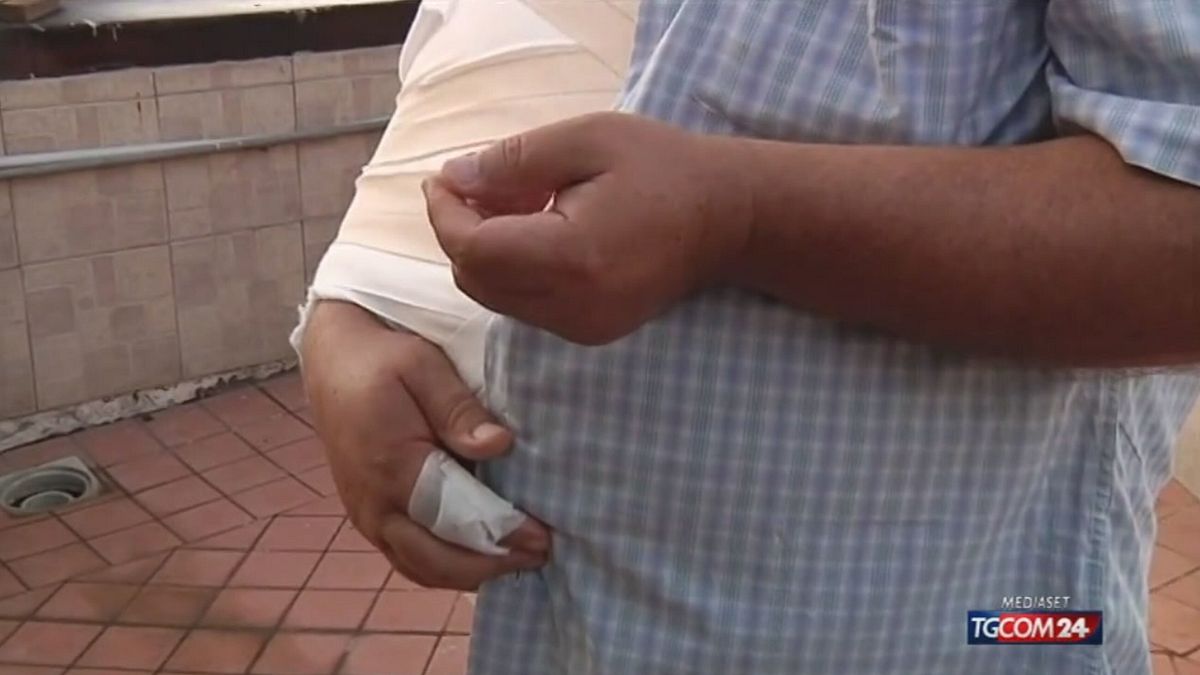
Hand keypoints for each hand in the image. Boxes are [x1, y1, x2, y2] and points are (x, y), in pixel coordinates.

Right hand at [300, 300, 548, 589]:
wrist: (333, 360)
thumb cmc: (382, 359)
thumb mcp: (423, 366)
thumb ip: (458, 408)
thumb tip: (498, 445)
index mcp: (392, 466)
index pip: (454, 517)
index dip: (501, 533)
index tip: (541, 537)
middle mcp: (374, 504)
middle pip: (437, 560)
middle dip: (491, 565)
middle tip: (539, 555)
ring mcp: (366, 516)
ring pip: (421, 569)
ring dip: (470, 574)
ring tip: (516, 559)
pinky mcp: (367, 518)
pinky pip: (407, 560)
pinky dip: (445, 569)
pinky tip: (478, 558)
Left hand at [423, 111, 751, 344]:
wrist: (728, 219)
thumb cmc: (662, 168)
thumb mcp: (586, 139)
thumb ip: (513, 161)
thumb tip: (454, 179)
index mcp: (572, 257)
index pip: (474, 249)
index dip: (444, 214)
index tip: (444, 177)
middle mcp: (574, 306)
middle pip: (475, 279)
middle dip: (461, 231)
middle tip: (481, 183)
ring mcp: (582, 327)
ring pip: (495, 297)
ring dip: (486, 252)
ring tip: (517, 203)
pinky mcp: (589, 333)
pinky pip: (524, 307)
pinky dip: (513, 271)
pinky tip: (540, 232)